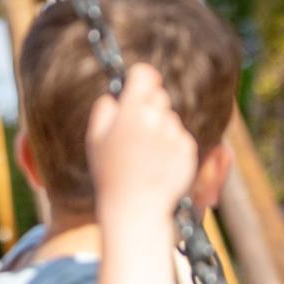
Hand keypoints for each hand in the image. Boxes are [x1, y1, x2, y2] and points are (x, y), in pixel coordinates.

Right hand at [86, 63, 197, 216]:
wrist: (135, 208)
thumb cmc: (110, 175)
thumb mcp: (95, 141)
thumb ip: (104, 110)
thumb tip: (115, 96)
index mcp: (131, 112)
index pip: (144, 74)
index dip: (141, 79)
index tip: (139, 86)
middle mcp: (156, 118)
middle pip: (159, 97)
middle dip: (149, 109)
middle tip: (136, 134)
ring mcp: (174, 134)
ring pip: (170, 120)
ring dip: (160, 131)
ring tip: (145, 158)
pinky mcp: (188, 149)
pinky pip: (180, 138)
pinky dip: (171, 148)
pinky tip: (157, 166)